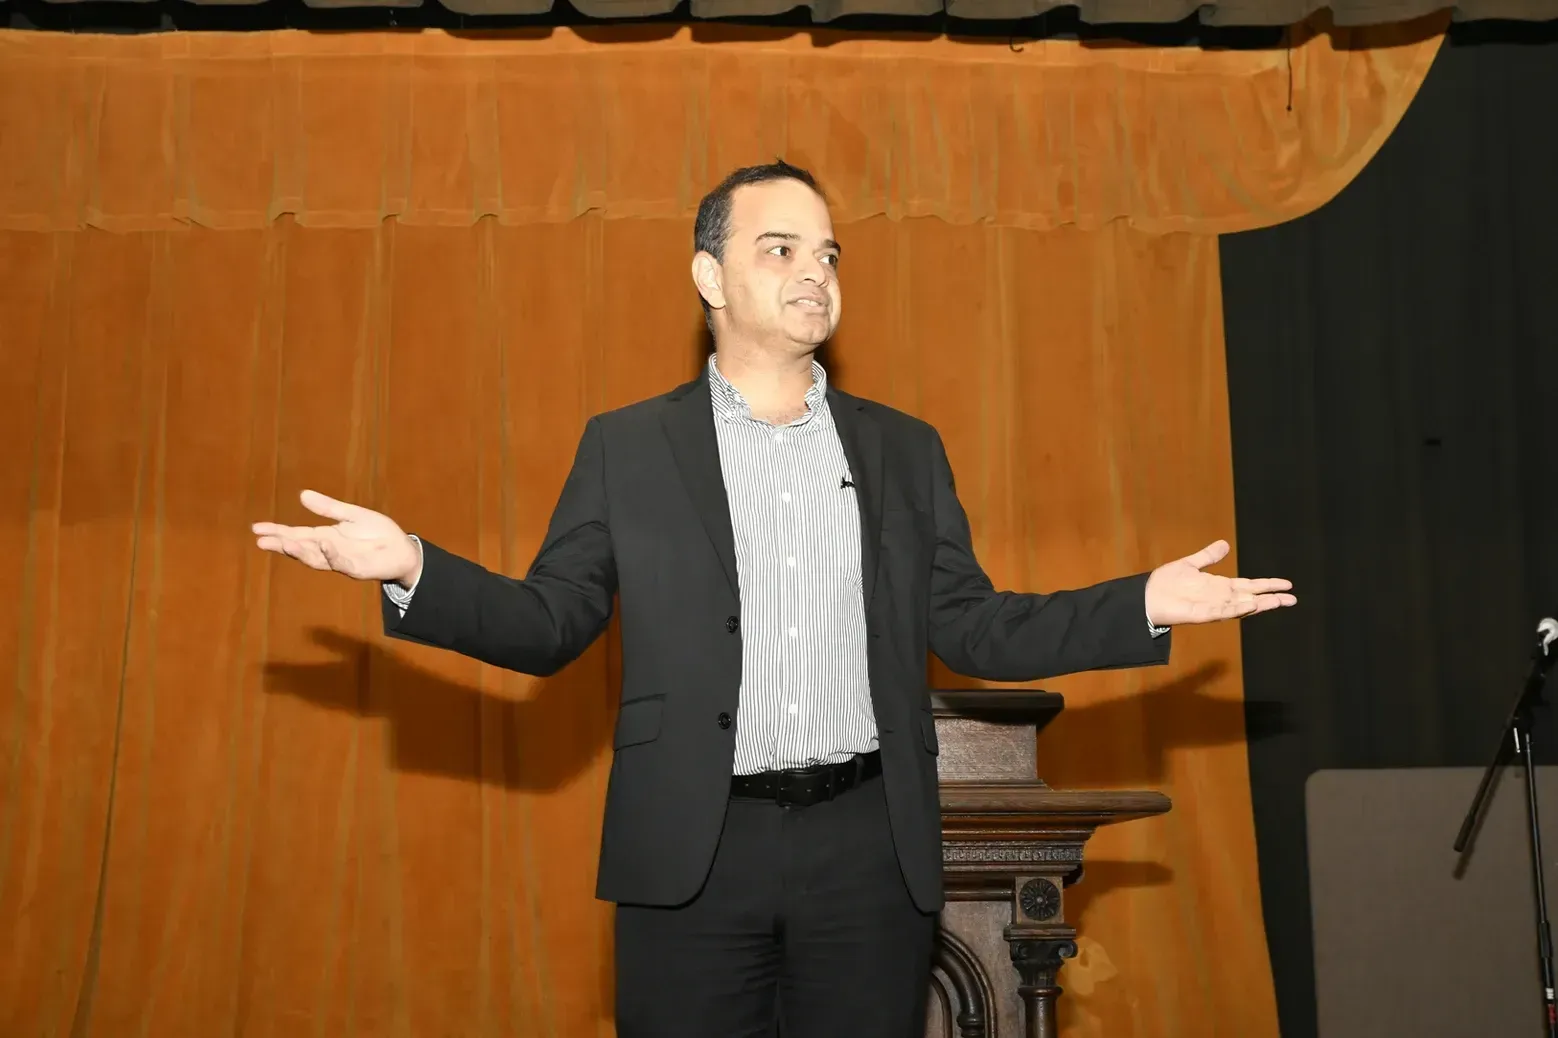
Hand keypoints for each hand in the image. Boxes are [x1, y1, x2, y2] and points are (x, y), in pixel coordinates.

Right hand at [252, 490, 421, 587]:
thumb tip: (302, 494)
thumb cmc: (377, 533)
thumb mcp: (351, 515)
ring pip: (317, 559)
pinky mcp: (358, 569)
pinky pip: (342, 564)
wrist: (403, 549)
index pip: (296, 534)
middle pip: (300, 549)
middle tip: (261, 541)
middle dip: (282, 545)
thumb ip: (328, 508)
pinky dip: (332, 555)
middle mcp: (329, 551)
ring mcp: (341, 562)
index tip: (257, 529)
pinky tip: (324, 544)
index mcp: (325, 537)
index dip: (277, 532)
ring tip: (286, 543)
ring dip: (301, 552)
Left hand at [1144, 539, 1294, 626]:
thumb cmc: (1167, 583)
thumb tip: (1225, 544)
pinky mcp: (1199, 614)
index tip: (1287, 585)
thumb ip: (1208, 556)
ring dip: (1256, 605)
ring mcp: (1211, 607)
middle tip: (1292, 599)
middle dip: (1271, 598)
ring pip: (1239, 607)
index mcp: (1219, 587)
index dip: (1267, 585)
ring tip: (1275, 602)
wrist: (1147, 596)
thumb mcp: (1191, 564)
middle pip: (1251, 598)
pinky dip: (1233, 610)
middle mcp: (1219, 598)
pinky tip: (1246, 606)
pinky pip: (1219, 612)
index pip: (1250, 586)